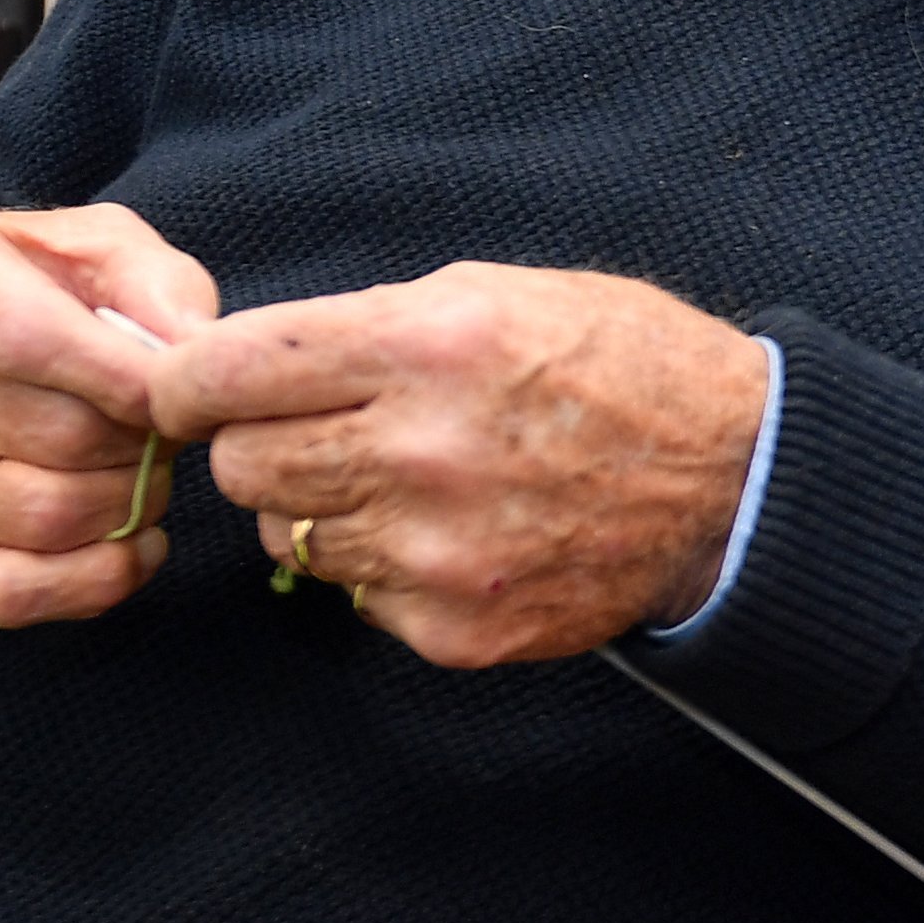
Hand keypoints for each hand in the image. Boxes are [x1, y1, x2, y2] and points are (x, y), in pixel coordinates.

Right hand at [0, 201, 221, 625]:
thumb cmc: (30, 284)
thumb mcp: (96, 247)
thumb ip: (154, 286)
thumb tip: (192, 355)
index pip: (32, 340)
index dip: (130, 383)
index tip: (186, 400)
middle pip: (54, 437)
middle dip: (142, 446)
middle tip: (167, 435)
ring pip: (41, 518)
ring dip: (127, 509)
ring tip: (144, 476)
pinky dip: (91, 583)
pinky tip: (129, 547)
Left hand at [145, 263, 774, 669]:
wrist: (736, 482)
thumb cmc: (618, 366)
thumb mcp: (493, 294)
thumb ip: (364, 326)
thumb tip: (239, 368)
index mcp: (425, 346)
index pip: (224, 375)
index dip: (188, 383)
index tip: (191, 391)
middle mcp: (420, 452)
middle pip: (242, 467)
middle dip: (263, 444)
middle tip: (323, 432)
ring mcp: (438, 553)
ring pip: (290, 540)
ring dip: (325, 511)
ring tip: (405, 482)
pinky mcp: (458, 628)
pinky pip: (357, 598)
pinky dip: (386, 569)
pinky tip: (455, 535)